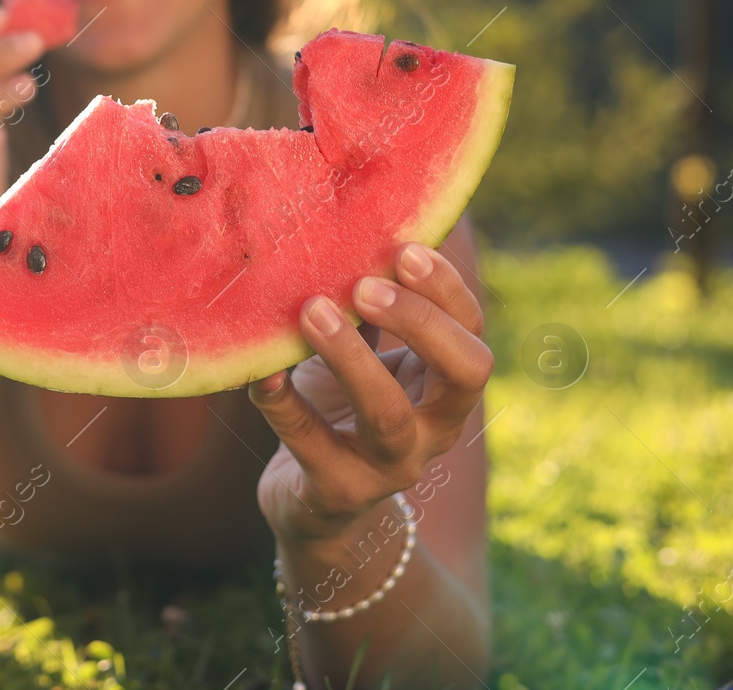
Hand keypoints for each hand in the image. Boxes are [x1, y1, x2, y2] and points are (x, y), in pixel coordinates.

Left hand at [248, 241, 491, 544]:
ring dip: (352, 357)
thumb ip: (370, 312)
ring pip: (389, 414)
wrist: (313, 506)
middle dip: (421, 322)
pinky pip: (310, 442)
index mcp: (445, 388)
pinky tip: (259, 368)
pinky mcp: (337, 491)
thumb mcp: (364, 359)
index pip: (473, 334)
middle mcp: (433, 429)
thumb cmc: (340, 410)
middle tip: (365, 285)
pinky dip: (281, 400)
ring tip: (312, 311)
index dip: (447, 292)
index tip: (405, 248)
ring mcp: (389, 467)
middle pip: (464, 373)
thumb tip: (353, 226)